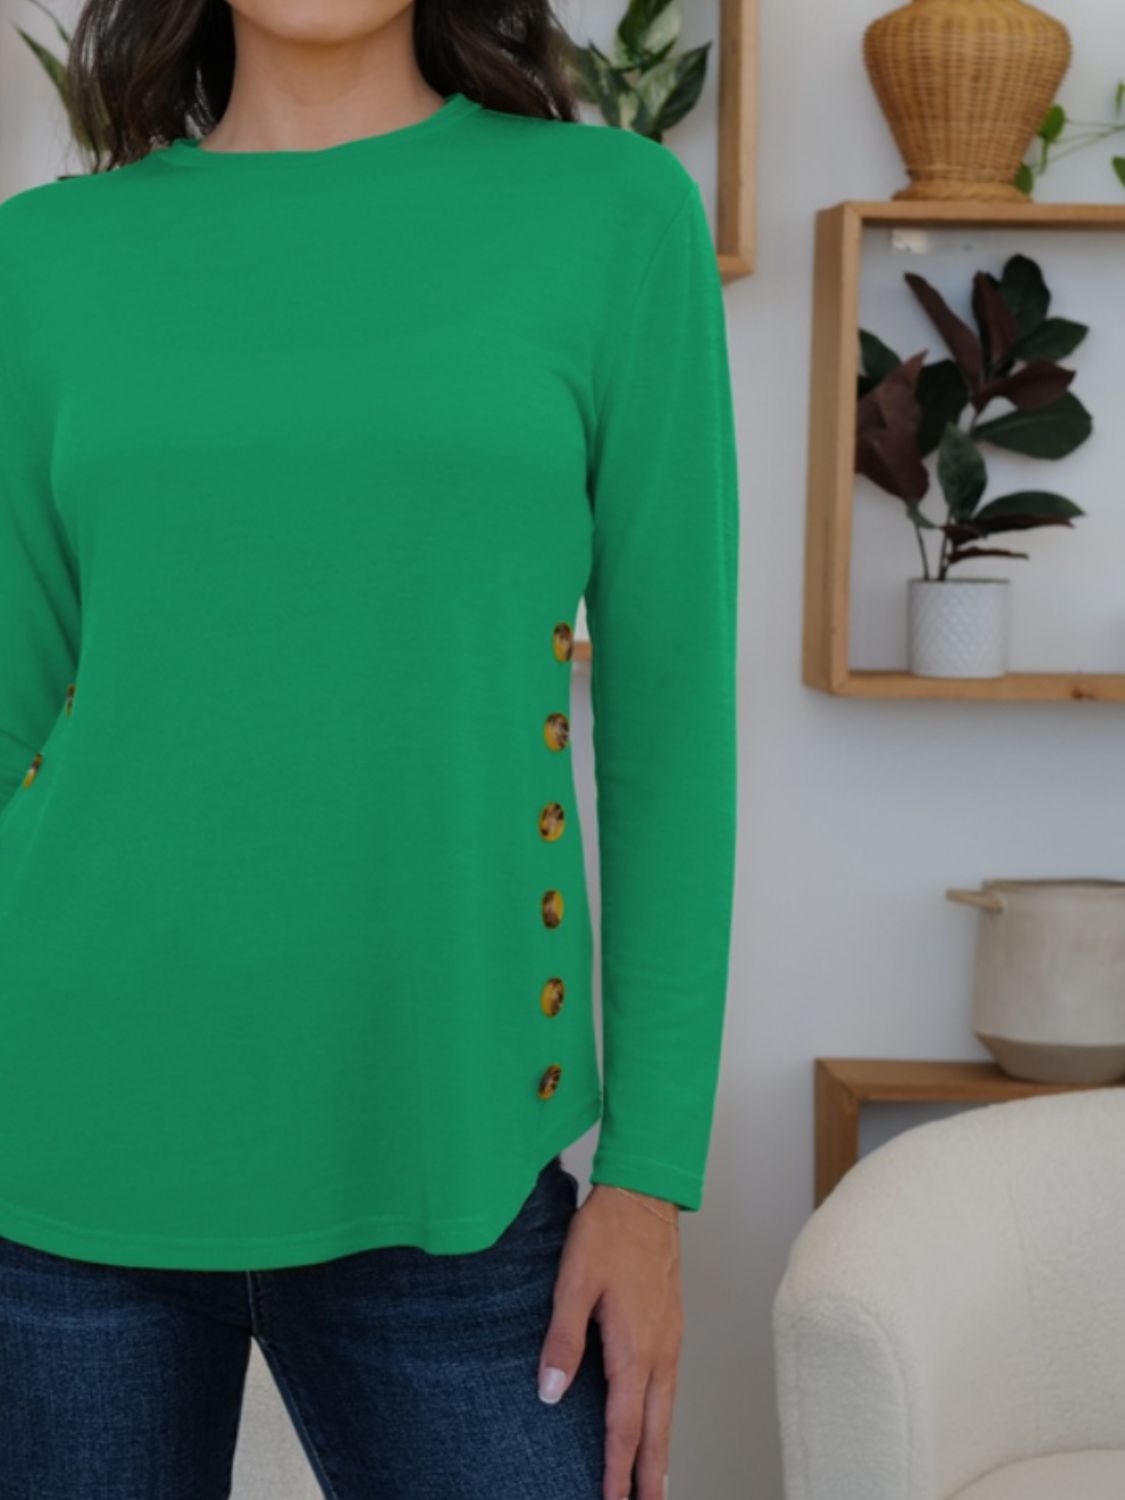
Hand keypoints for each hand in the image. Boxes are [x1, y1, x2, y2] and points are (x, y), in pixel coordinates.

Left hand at [537, 1181, 681, 1499]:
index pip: (624, 1424)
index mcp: (634, 1346)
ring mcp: (671, 1338)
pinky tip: (656, 1423)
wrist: (645, 1194)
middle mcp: (660, 1350)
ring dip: (661, 1451)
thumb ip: (561, 1339)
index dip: (616, 1469)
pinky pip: (671, 1386)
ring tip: (655, 1486)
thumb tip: (549, 1393)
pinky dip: (665, 1417)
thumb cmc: (607, 1232)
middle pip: (656, 1429)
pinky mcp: (672, 1325)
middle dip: (651, 1477)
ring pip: (667, 1410)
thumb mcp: (573, 1281)